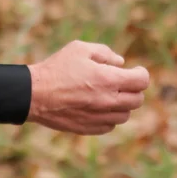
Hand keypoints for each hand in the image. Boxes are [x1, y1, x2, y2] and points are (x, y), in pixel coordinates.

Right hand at [27, 40, 149, 134]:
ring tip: (108, 94)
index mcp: (108, 79)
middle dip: (133, 89)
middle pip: (137, 100)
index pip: (141, 81)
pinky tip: (97, 107)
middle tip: (122, 82)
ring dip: (122, 104)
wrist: (35, 94)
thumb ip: (105, 53)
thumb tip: (120, 63)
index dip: (141, 74)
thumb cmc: (57, 68)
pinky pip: (110, 126)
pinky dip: (109, 117)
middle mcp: (108, 101)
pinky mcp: (89, 128)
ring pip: (125, 115)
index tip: (136, 71)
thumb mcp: (80, 49)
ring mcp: (99, 117)